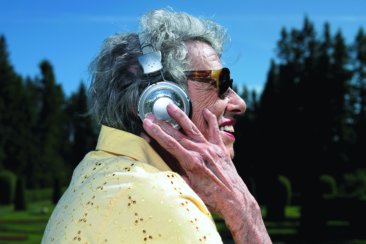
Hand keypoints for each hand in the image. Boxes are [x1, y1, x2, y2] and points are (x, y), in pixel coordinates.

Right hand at [143, 104, 270, 243]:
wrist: (235, 199)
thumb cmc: (212, 199)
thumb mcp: (190, 191)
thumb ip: (177, 177)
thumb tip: (165, 171)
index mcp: (191, 162)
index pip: (169, 144)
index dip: (156, 133)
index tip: (147, 124)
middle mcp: (201, 152)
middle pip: (177, 134)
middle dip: (162, 124)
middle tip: (151, 114)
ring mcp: (211, 148)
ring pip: (193, 129)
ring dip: (181, 117)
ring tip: (171, 107)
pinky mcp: (221, 149)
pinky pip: (215, 131)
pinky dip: (211, 121)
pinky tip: (206, 112)